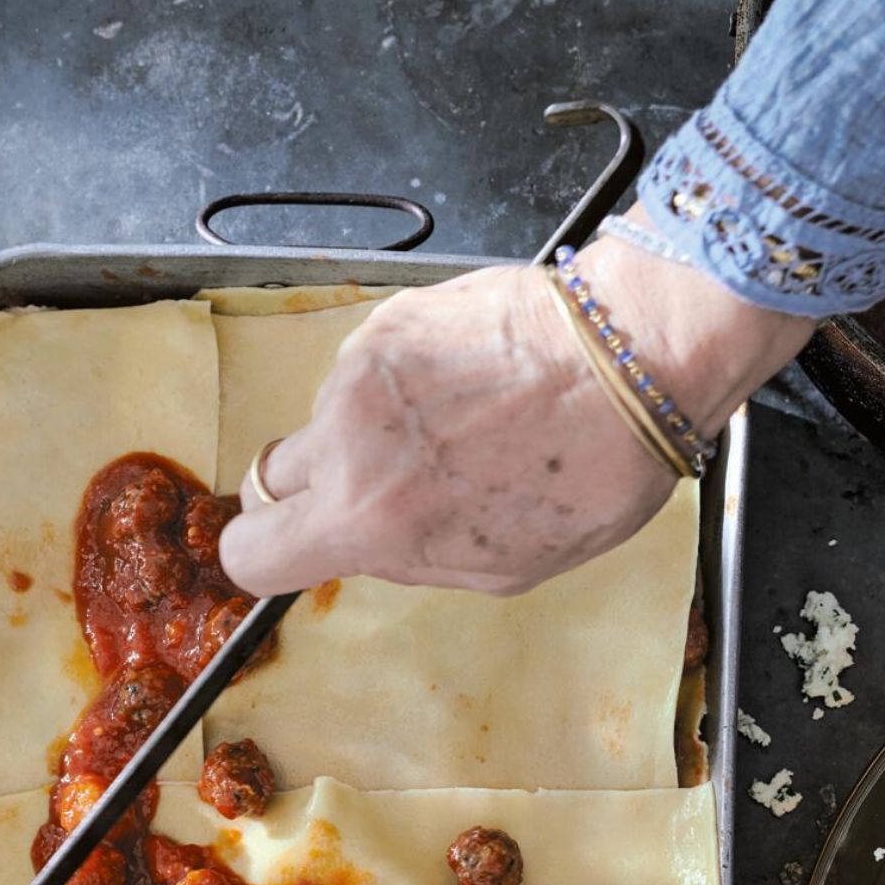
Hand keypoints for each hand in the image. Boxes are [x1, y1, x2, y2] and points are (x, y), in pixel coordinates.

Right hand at [219, 220, 813, 597]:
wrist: (635, 354)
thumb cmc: (592, 469)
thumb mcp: (508, 564)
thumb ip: (415, 559)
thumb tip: (375, 544)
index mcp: (369, 522)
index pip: (249, 552)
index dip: (267, 552)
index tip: (294, 542)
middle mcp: (346, 444)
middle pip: (272, 477)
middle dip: (314, 486)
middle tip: (383, 479)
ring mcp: (358, 372)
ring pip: (331, 416)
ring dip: (376, 424)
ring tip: (463, 419)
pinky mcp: (388, 320)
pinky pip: (369, 364)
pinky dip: (407, 376)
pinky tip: (472, 378)